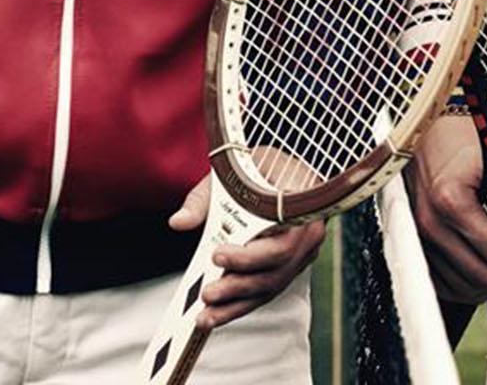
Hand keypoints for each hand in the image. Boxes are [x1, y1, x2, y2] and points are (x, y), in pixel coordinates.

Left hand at [167, 176, 323, 329]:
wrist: (283, 169)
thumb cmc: (257, 169)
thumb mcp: (230, 175)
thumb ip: (203, 199)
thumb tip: (178, 222)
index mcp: (300, 206)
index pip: (278, 241)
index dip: (249, 255)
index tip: (217, 256)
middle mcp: (308, 234)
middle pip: (275, 270)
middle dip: (238, 285)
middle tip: (207, 293)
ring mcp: (302, 254)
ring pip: (270, 287)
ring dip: (236, 304)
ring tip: (206, 314)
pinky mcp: (290, 269)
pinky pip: (266, 291)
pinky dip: (240, 305)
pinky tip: (216, 316)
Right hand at [408, 114, 486, 303]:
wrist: (431, 129)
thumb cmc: (468, 140)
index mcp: (450, 199)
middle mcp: (428, 220)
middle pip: (480, 275)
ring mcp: (416, 234)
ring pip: (460, 286)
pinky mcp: (412, 242)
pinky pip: (440, 283)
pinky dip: (464, 283)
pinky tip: (479, 266)